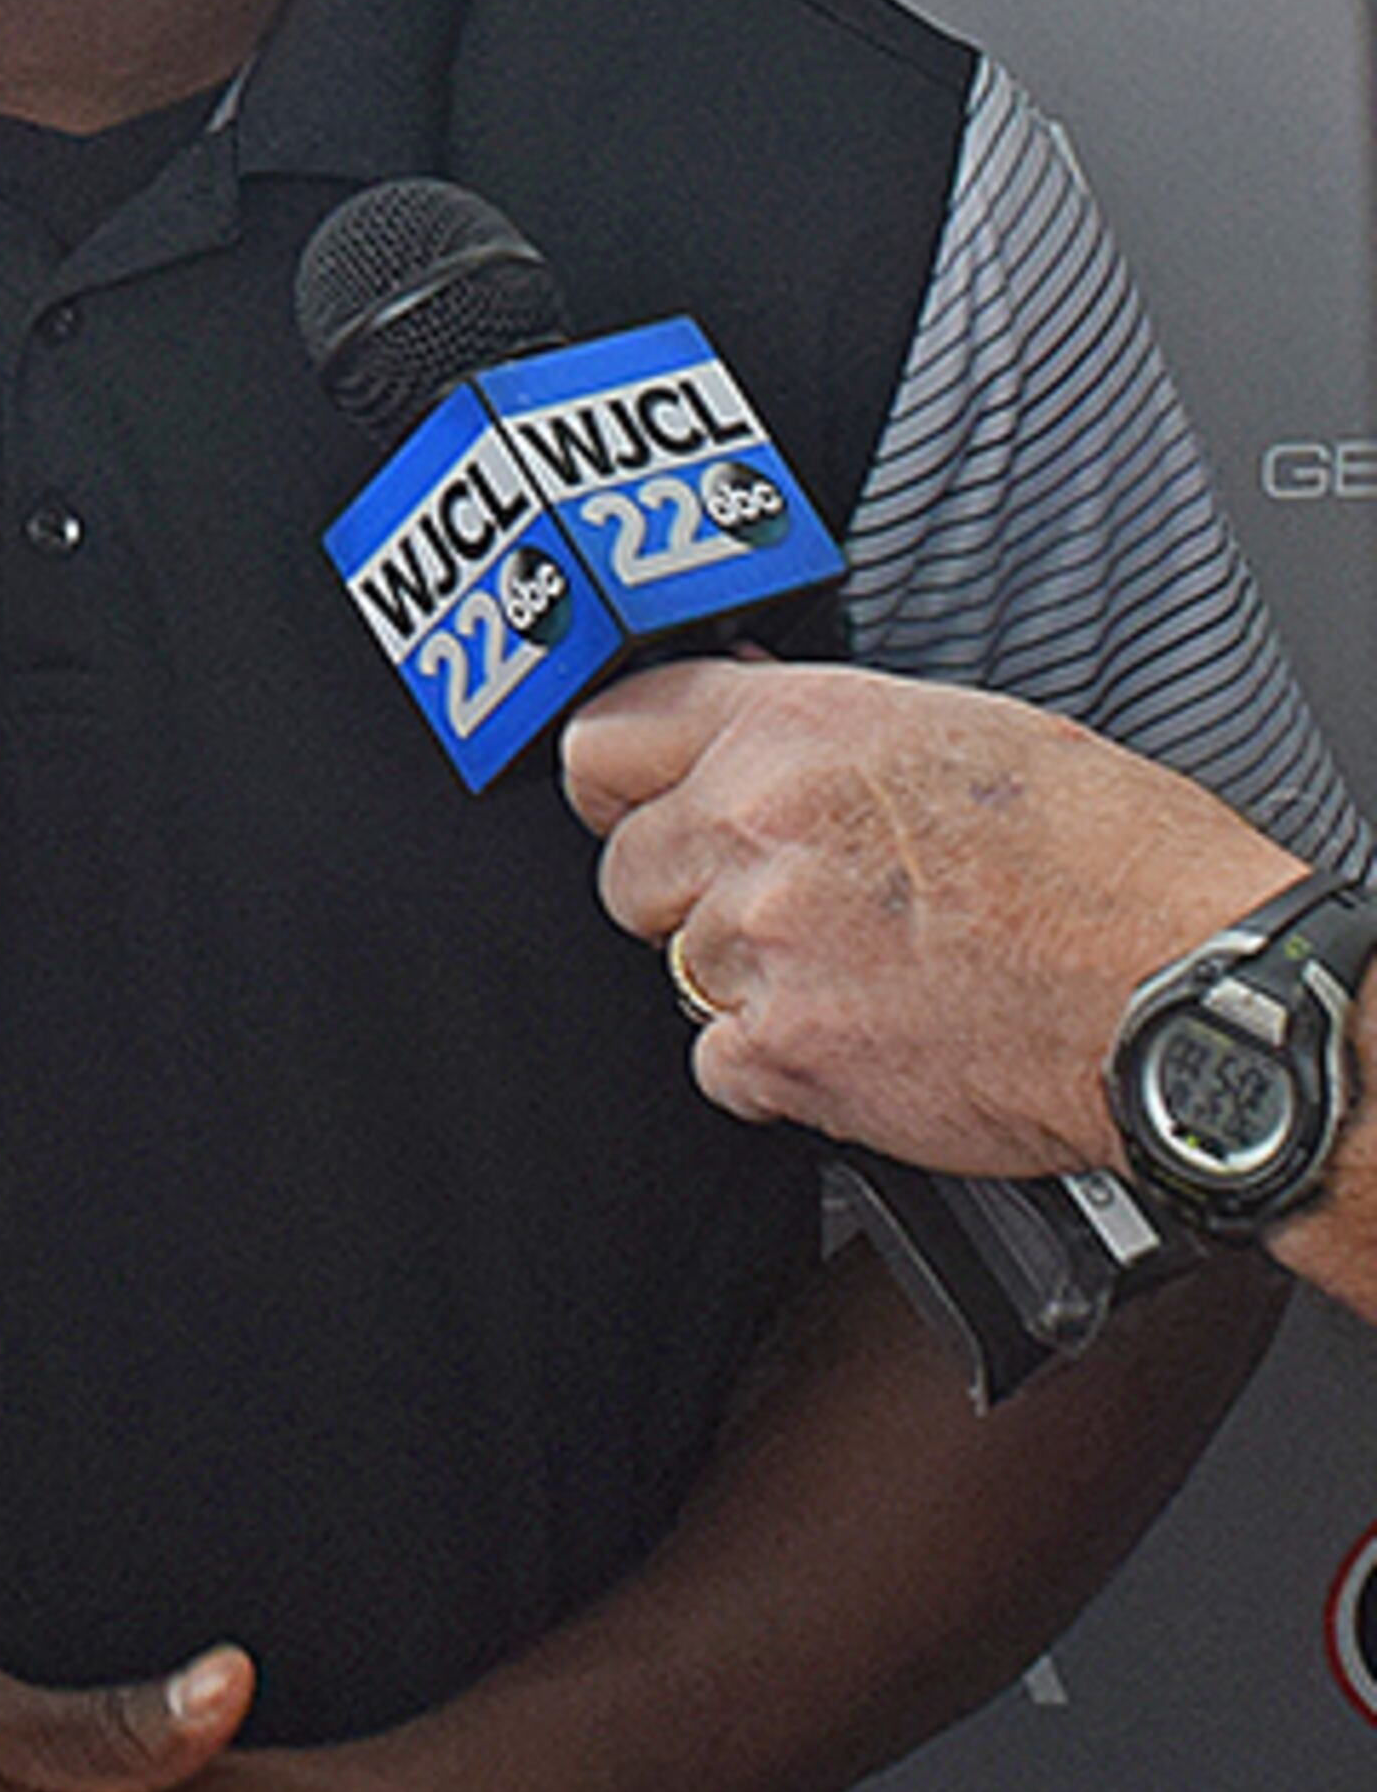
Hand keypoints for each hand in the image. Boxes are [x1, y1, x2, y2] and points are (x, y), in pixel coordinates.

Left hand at [560, 661, 1295, 1181]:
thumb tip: (740, 742)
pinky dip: (778, 1066)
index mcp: (795, 725)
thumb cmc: (1110, 862)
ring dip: (747, 981)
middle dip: (685, 893)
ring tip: (863, 973)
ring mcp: (760, 938)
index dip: (619, 781)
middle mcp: (757, 821)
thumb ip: (816, 735)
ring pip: (676, 968)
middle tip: (785, 910)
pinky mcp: (781, 1048)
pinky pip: (719, 1064)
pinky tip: (868, 1038)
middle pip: (624, 869)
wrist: (1185, 994)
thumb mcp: (957, 731)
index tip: (634, 805)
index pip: (607, 735)